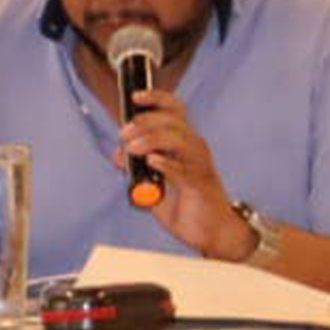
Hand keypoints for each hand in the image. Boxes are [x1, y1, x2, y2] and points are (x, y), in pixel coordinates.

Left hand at [121, 90, 250, 258]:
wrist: (211, 231)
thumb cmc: (186, 204)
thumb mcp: (154, 182)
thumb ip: (136, 167)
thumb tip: (117, 153)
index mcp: (186, 142)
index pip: (175, 109)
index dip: (156, 99)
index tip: (135, 97)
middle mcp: (195, 148)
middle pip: (172, 121)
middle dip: (144, 122)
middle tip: (125, 134)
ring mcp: (200, 165)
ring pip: (177, 140)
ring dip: (150, 140)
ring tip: (133, 150)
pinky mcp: (200, 185)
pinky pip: (183, 168)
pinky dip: (166, 162)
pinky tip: (152, 162)